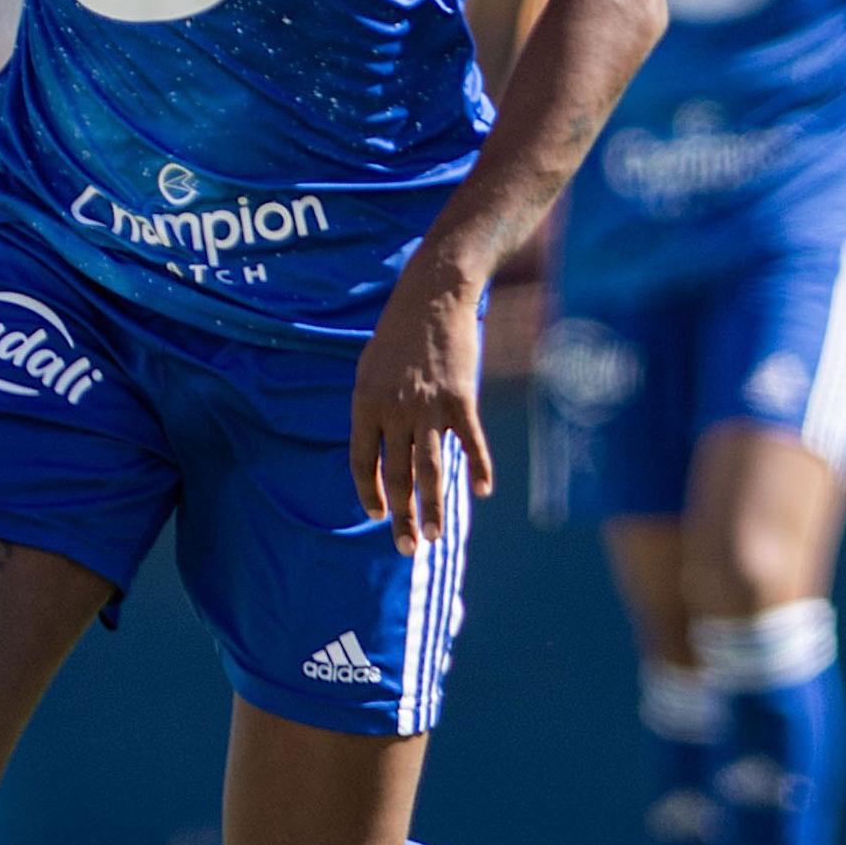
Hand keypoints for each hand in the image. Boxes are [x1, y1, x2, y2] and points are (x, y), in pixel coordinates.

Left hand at [350, 260, 493, 554]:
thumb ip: (374, 408)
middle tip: (408, 547)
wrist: (433, 296)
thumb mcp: (370, 367)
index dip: (369, 493)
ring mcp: (428, 406)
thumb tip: (379, 446)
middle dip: (402, 515)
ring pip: (429, 469)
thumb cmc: (399, 332)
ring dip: (432, 507)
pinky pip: (469, 443)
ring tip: (434, 537)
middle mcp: (394, 410)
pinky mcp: (461, 399)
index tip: (378, 515)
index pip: (363, 461)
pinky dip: (479, 468)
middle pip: (396, 474)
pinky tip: (482, 491)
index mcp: (365, 403)